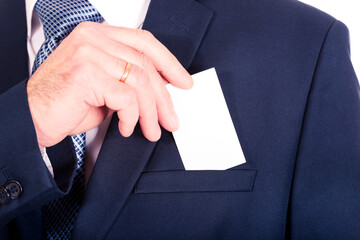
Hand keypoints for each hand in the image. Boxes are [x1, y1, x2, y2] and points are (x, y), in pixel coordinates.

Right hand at [27, 22, 192, 146]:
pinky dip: (132, 117)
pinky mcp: (87, 74)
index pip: (144, 42)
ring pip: (140, 82)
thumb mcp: (105, 86)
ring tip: (151, 130)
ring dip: (150, 112)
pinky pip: (126, 97)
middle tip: (170, 119)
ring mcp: (89, 53)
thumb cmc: (66, 103)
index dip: (169, 63)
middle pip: (146, 64)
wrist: (33, 118)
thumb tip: (162, 93)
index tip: (183, 82)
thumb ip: (130, 81)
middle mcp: (94, 38)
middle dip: (163, 98)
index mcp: (99, 35)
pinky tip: (127, 128)